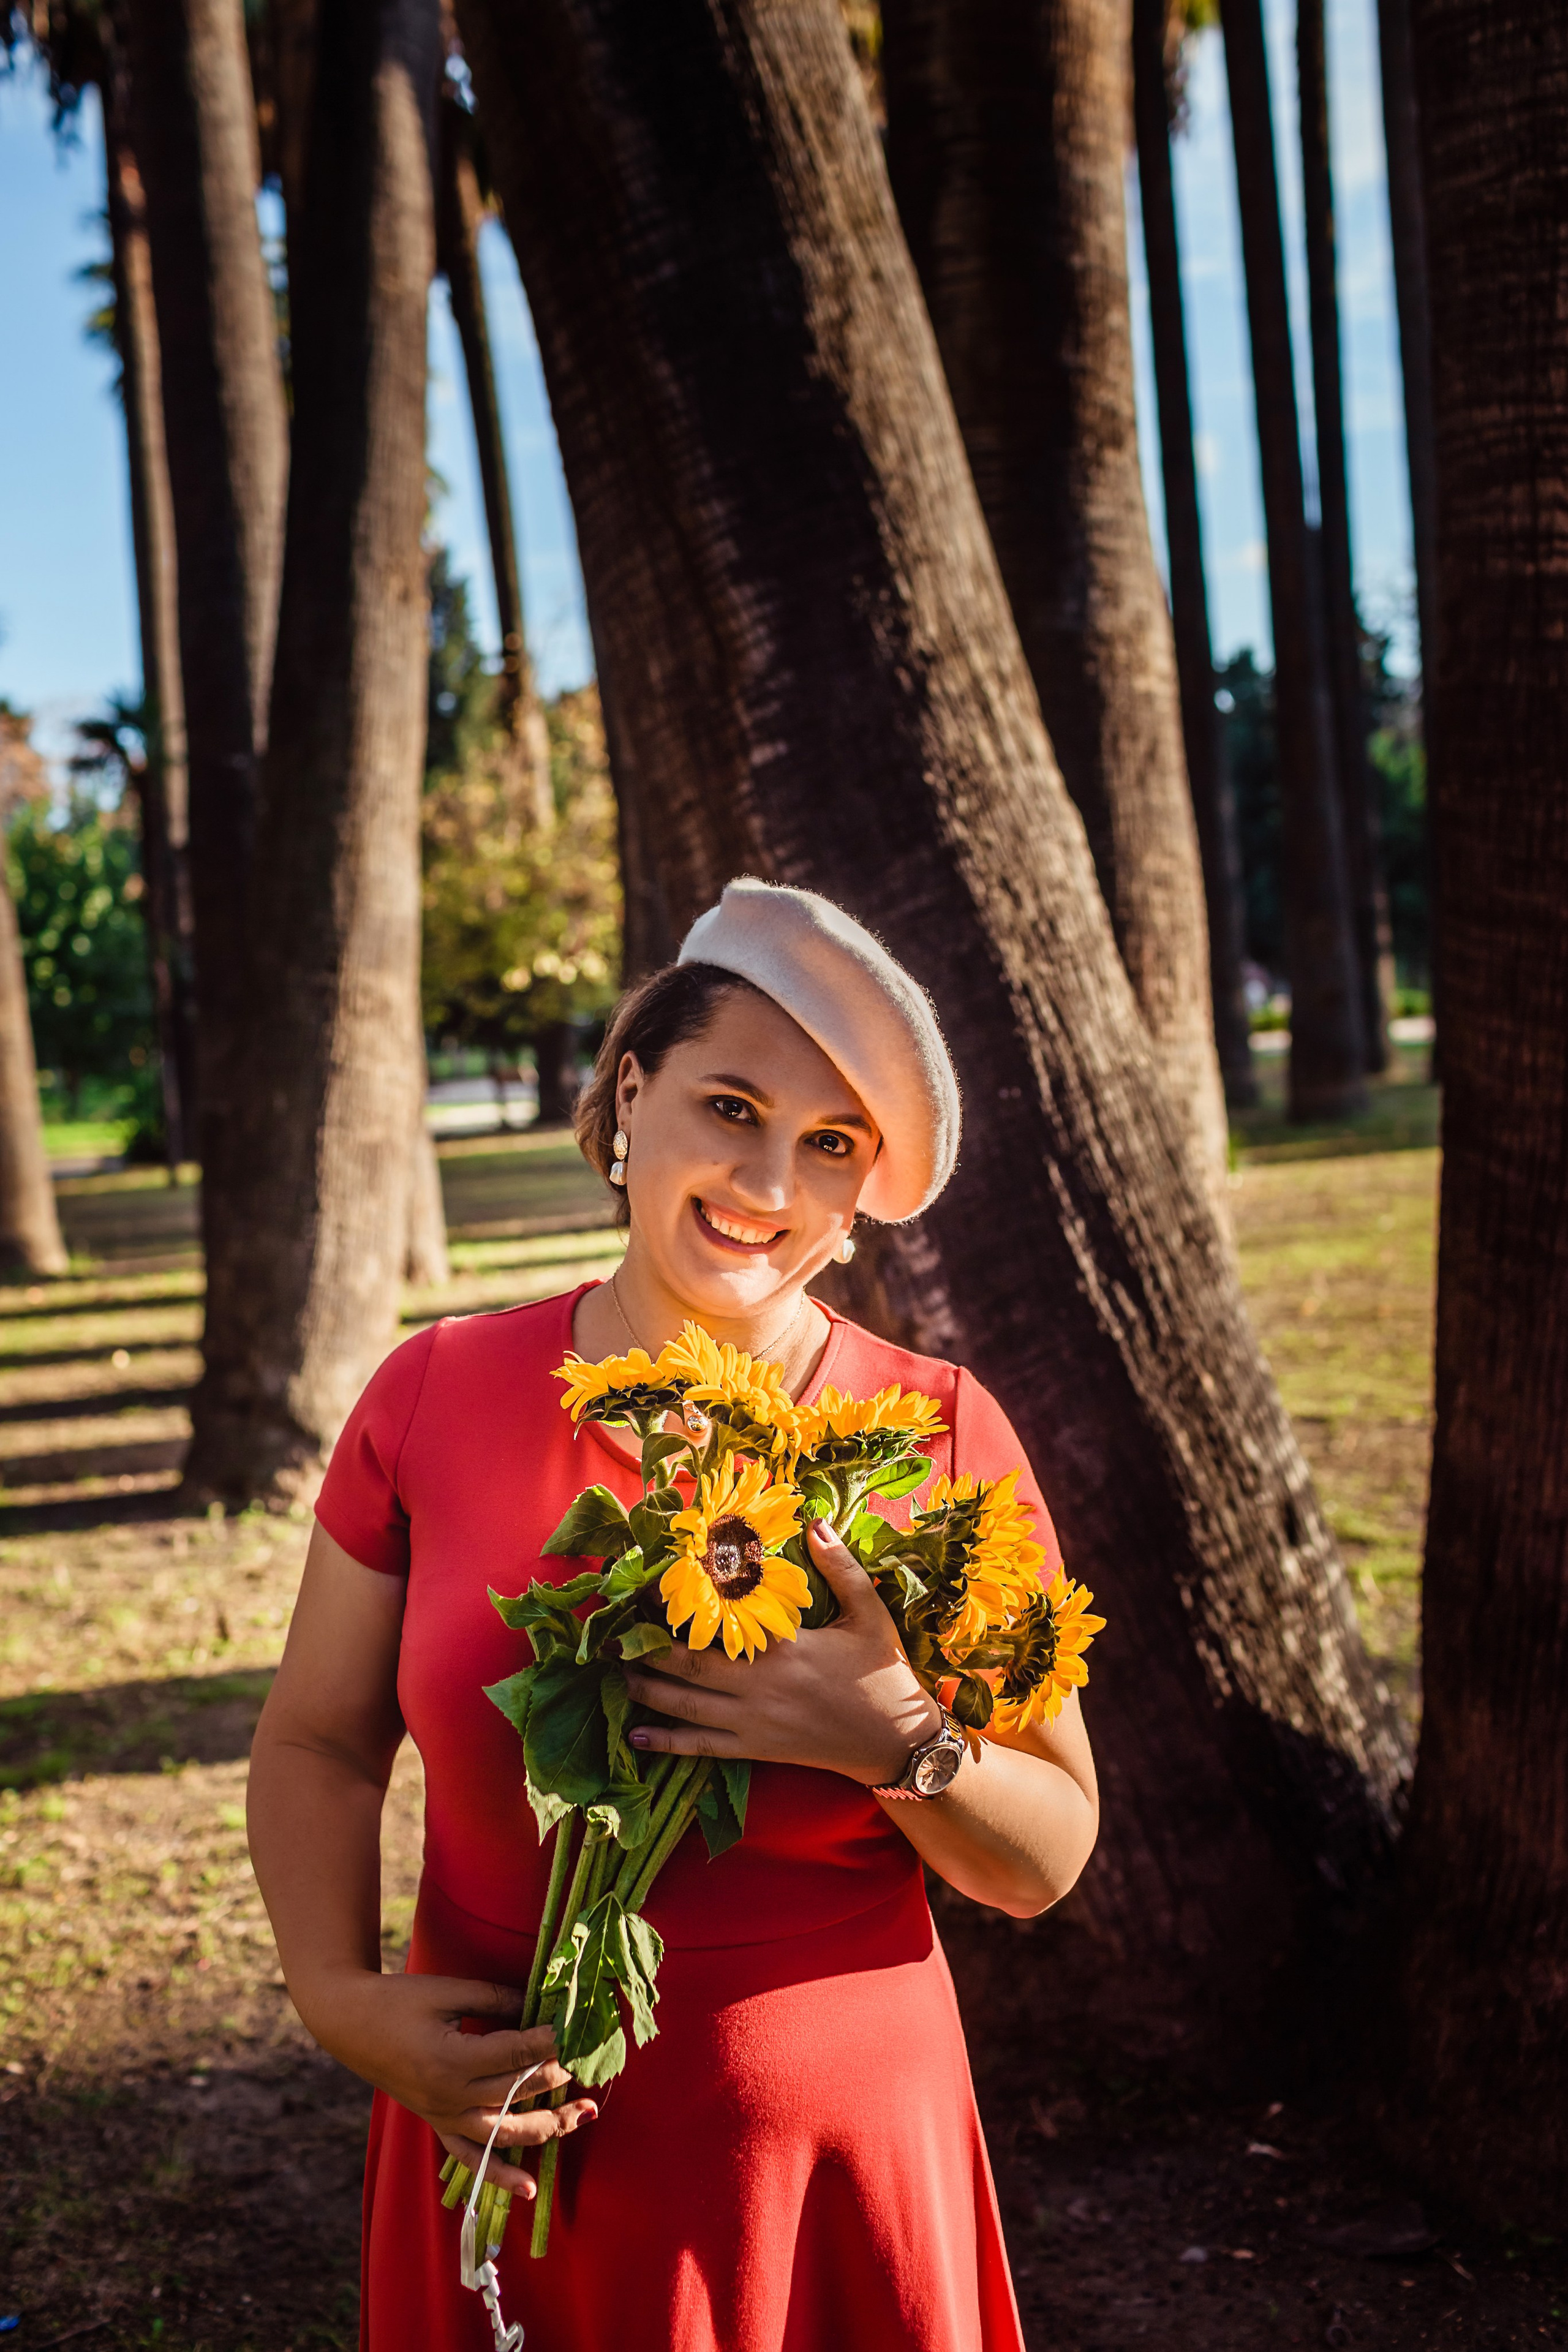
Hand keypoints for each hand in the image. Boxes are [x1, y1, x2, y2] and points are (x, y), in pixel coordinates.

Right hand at [291, 1967, 597, 2193]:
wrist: (351, 2024)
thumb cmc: (399, 2000)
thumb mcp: (448, 1990)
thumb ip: (496, 1999)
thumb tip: (540, 2004)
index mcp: (452, 2058)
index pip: (517, 2054)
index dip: (552, 2042)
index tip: (581, 2031)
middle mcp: (449, 2096)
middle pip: (517, 2093)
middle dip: (558, 2078)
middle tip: (592, 2062)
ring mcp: (443, 2116)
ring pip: (504, 2133)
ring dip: (547, 2128)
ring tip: (583, 2116)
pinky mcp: (437, 2124)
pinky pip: (471, 2159)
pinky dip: (500, 2177)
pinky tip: (530, 2190)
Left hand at [623, 1519, 941, 1786]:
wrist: (896, 1741)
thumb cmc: (884, 1672)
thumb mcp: (869, 1613)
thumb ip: (841, 1567)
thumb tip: (814, 1522)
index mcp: (785, 1649)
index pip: (720, 1621)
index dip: (680, 1606)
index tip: (648, 1588)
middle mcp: (760, 1688)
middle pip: (688, 1666)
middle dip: (645, 1647)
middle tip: (611, 1631)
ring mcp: (754, 1723)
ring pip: (686, 1706)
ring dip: (645, 1688)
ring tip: (613, 1669)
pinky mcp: (756, 1749)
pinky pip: (702, 1748)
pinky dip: (665, 1742)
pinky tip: (634, 1735)